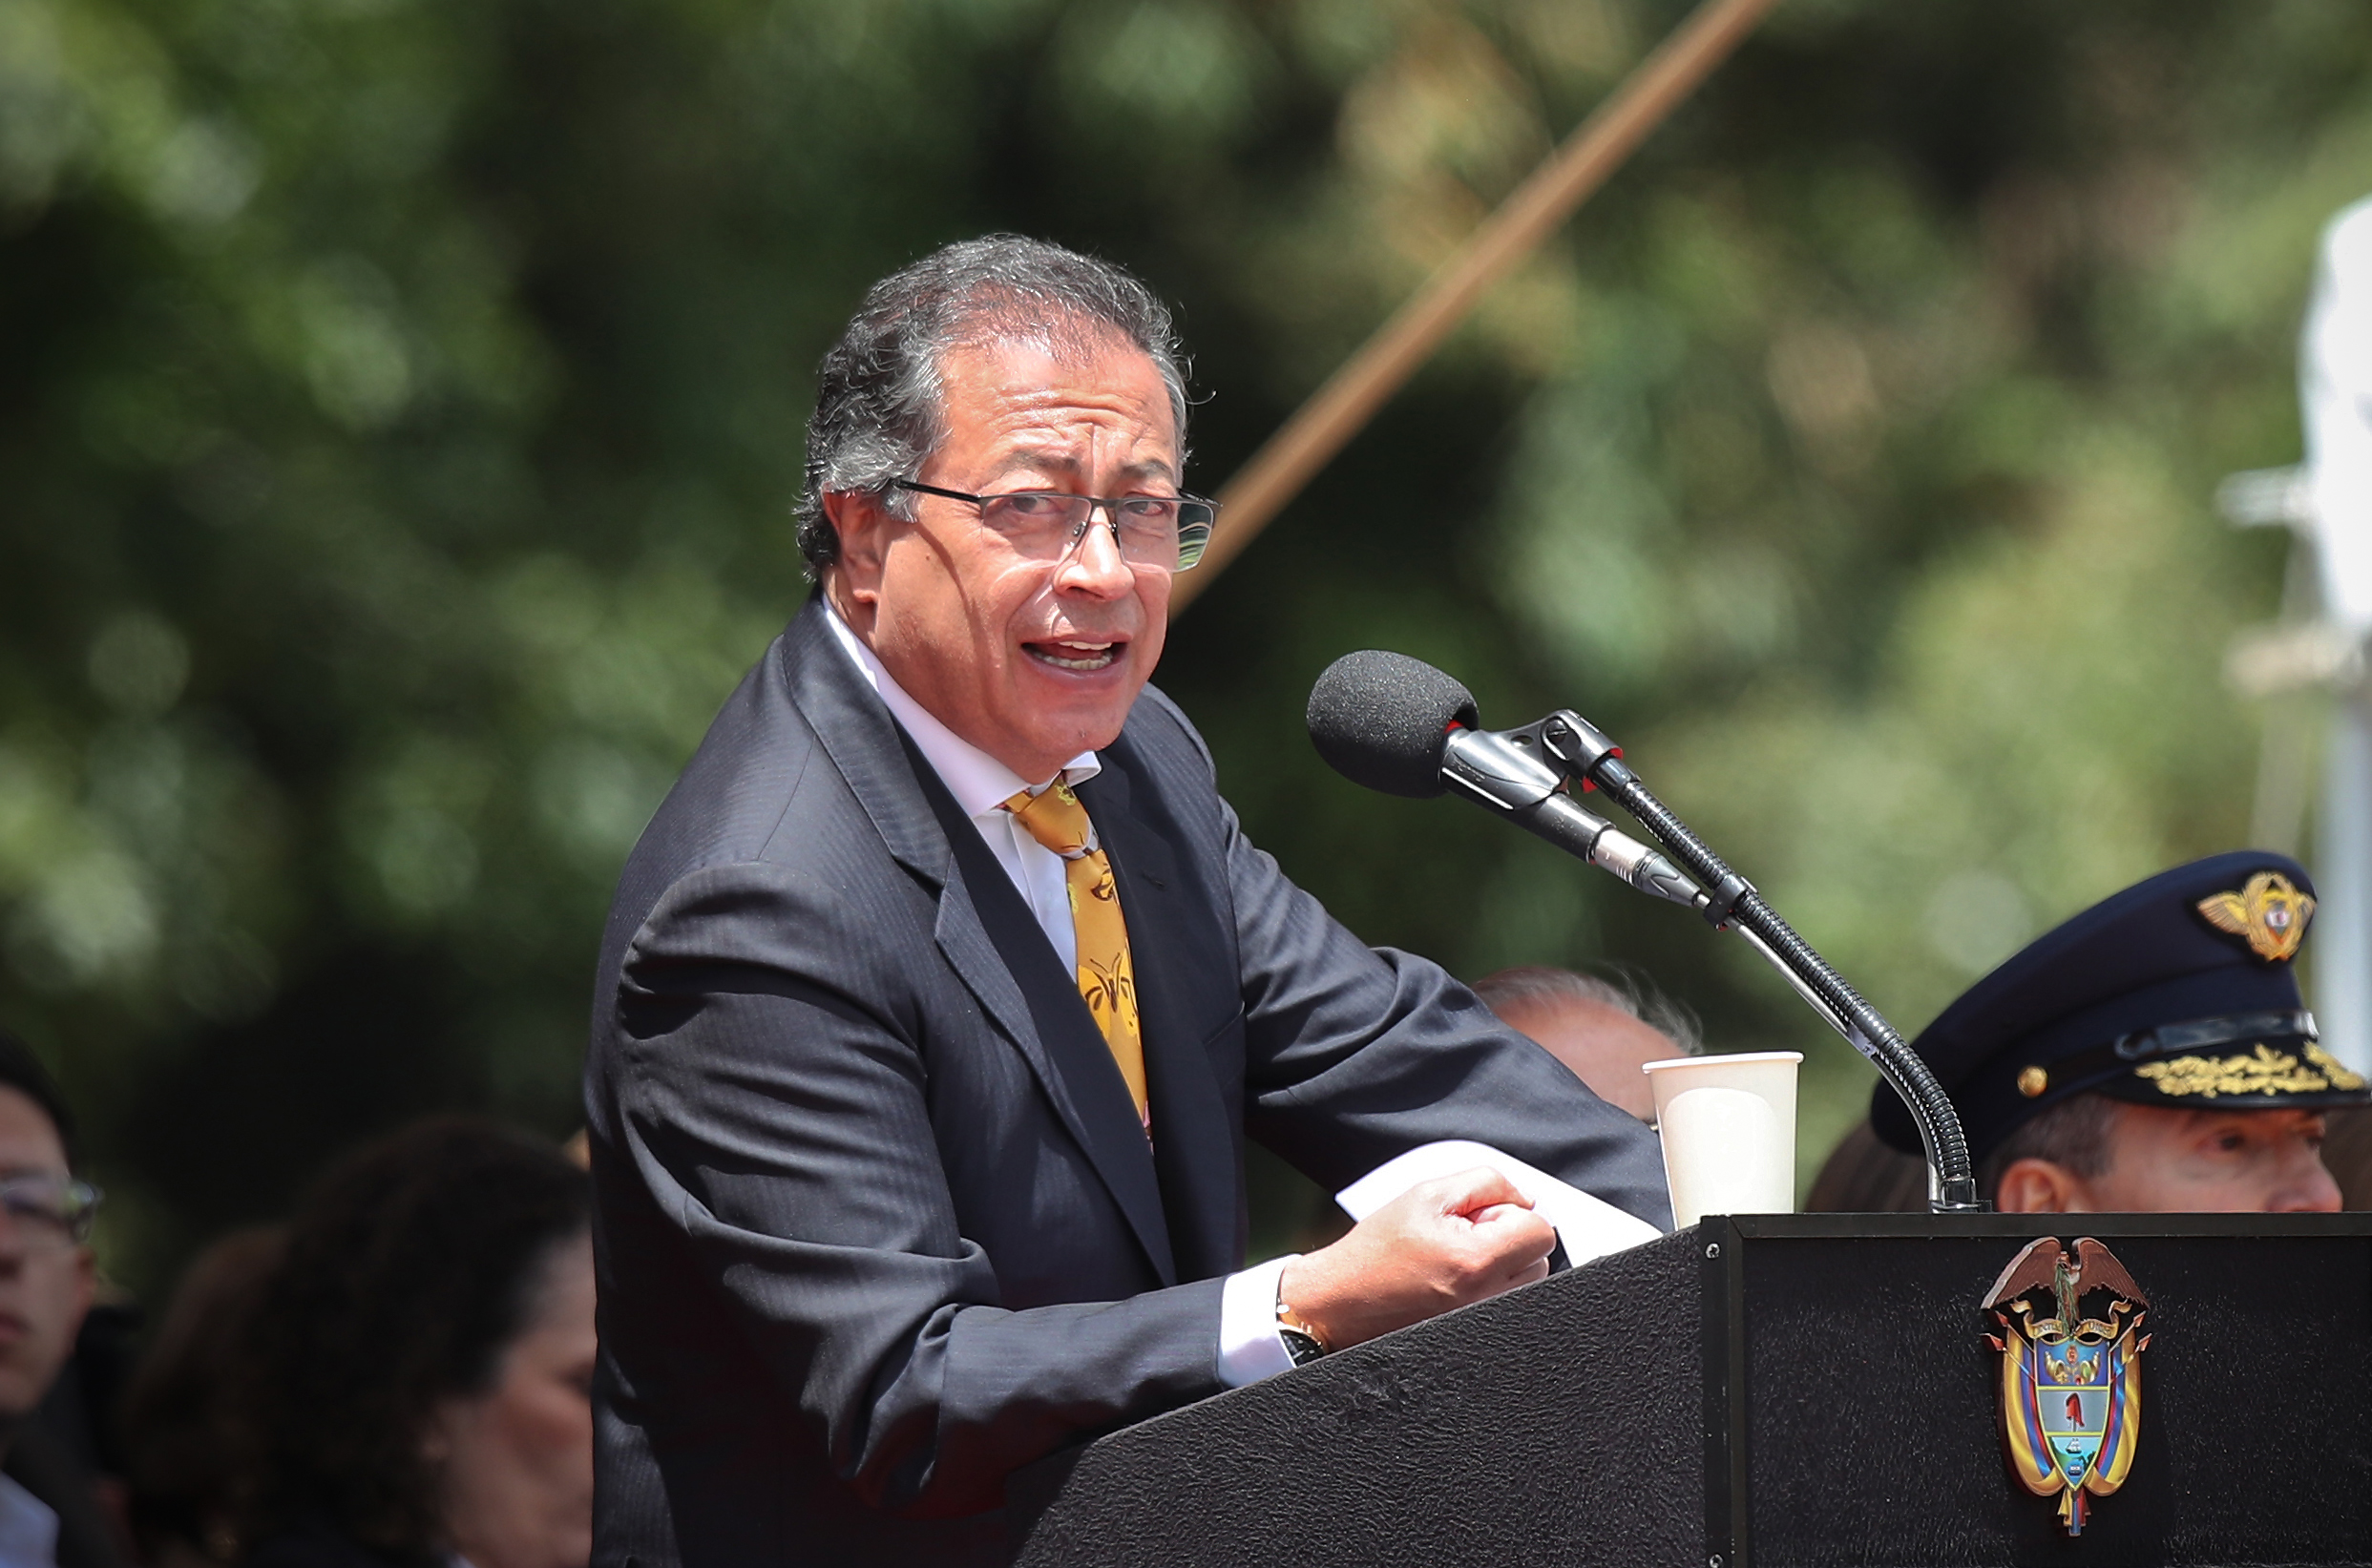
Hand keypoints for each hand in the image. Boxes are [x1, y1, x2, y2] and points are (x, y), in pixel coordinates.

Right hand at [1275, 1168, 1556, 1351]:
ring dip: (1504, 1265)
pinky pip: (1509, 1304)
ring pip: (1528, 1283)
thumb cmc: (1378, 1249)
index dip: (1513, 1213)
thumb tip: (1527, 1198)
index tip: (1481, 1216)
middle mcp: (1486, 1299)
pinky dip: (1492, 1288)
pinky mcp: (1477, 1337)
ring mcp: (1483, 1323)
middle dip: (1510, 1239)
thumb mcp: (1427, 1194)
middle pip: (1540, 1258)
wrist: (1342, 1301)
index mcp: (1475, 1260)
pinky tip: (1457, 1282)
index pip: (1540, 1231)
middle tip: (1463, 1236)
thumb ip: (1486, 1183)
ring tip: (1457, 1260)